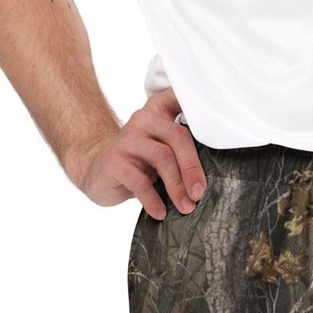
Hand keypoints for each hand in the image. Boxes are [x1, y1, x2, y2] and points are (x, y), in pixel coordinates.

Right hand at [65, 90, 206, 219]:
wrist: (97, 171)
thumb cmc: (137, 164)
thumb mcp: (160, 152)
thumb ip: (181, 153)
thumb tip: (208, 181)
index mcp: (157, 114)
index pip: (179, 100)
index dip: (196, 107)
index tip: (216, 125)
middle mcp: (143, 120)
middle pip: (178, 137)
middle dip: (193, 168)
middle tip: (200, 193)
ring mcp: (127, 140)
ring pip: (163, 158)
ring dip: (177, 187)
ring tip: (186, 207)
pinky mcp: (114, 161)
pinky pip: (141, 182)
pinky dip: (154, 201)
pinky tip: (160, 212)